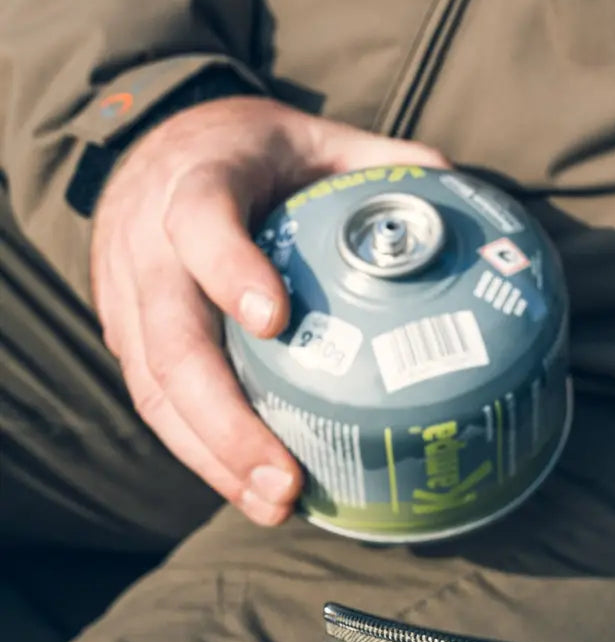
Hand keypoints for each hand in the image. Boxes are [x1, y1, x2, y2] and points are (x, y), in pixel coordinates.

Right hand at [91, 96, 447, 525]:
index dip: (231, 270)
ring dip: (212, 455)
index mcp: (197, 179)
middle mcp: (146, 242)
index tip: (276, 321)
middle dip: (225, 419)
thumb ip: (384, 162)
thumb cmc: (252, 146)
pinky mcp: (127, 331)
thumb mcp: (317, 137)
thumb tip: (462, 194)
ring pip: (154, 387)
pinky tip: (251, 486)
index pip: (201, 221)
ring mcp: (126, 293)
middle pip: (170, 339)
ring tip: (274, 503)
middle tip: (286, 479)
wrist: (161, 143)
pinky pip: (156, 399)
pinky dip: (202, 448)